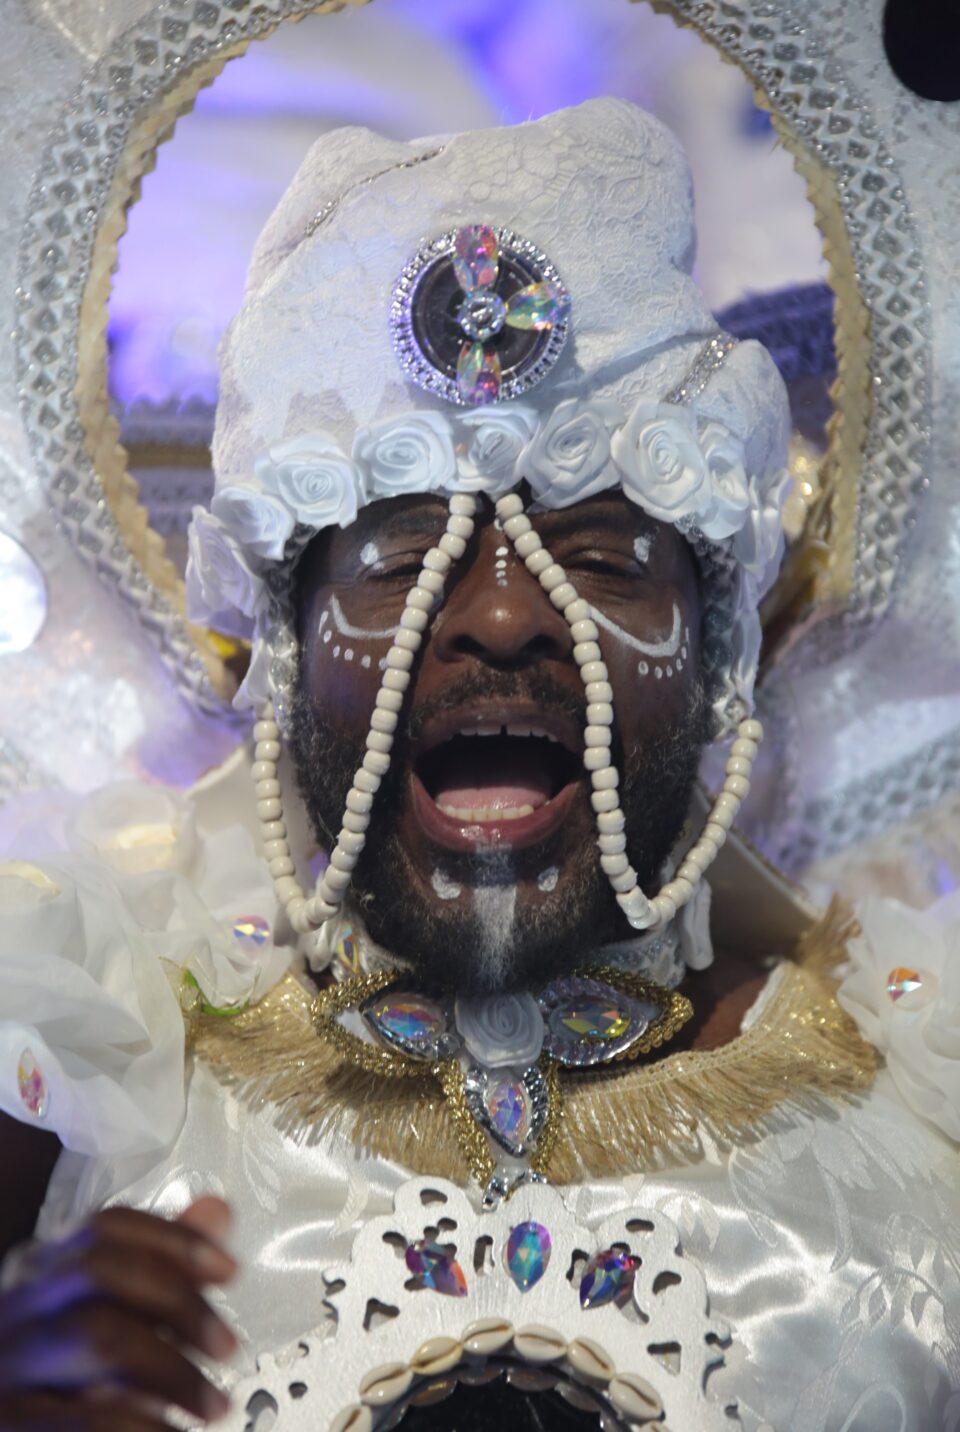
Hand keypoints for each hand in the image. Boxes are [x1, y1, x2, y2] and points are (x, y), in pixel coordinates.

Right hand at [0, 1196, 237, 1429]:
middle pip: (102, 1268)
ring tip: (214, 1406)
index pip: (107, 1226)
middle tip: (228, 1346)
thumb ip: (166, 1270)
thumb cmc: (71, 1381)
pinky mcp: (12, 1422)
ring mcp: (10, 1364)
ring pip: (97, 1334)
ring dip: (173, 1370)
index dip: (174, 1239)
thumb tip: (216, 1210)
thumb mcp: (122, 1321)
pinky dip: (142, 1424)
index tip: (229, 1269)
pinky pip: (86, 1416)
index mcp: (45, 1273)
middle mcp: (21, 1308)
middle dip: (179, 1301)